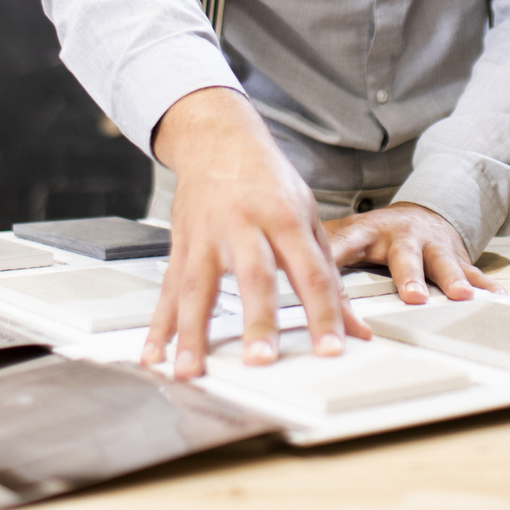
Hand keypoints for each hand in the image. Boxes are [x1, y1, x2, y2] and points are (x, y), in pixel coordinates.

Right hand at [143, 87, 369, 378]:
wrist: (217, 138)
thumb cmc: (267, 180)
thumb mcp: (307, 218)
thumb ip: (329, 275)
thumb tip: (355, 327)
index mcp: (285, 218)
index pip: (311, 273)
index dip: (323, 312)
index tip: (331, 348)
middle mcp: (245, 225)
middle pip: (253, 278)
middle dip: (257, 321)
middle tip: (261, 360)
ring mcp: (207, 235)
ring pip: (199, 289)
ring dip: (193, 334)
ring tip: (190, 372)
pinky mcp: (181, 244)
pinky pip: (167, 290)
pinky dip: (159, 325)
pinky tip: (154, 353)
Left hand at [326, 202, 503, 304]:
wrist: (419, 216)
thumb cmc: (372, 234)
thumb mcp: (342, 237)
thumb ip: (316, 255)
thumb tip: (271, 277)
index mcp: (368, 232)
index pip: (347, 245)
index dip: (337, 262)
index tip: (324, 283)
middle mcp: (403, 237)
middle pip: (404, 257)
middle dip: (408, 277)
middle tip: (409, 295)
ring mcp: (433, 247)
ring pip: (443, 263)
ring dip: (451, 280)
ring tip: (459, 297)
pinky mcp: (456, 258)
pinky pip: (473, 272)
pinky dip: (484, 285)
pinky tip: (498, 299)